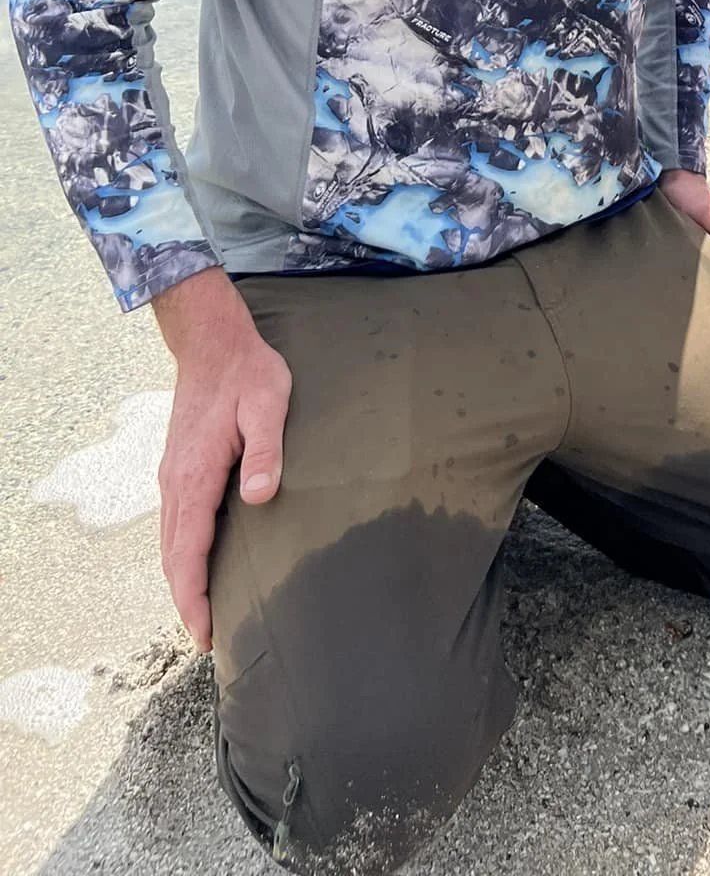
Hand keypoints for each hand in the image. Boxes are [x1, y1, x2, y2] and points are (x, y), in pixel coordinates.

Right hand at [153, 268, 292, 651]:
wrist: (212, 342)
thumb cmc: (247, 372)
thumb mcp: (269, 404)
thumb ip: (266, 450)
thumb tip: (260, 496)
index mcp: (195, 475)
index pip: (187, 552)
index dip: (193, 598)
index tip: (205, 634)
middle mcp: (176, 482)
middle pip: (172, 557)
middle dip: (187, 601)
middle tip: (209, 639)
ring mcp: (173, 476)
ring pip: (169, 543)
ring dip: (183, 580)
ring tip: (204, 613)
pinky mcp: (179, 468)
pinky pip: (175, 524)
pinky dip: (182, 554)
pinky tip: (199, 563)